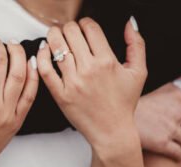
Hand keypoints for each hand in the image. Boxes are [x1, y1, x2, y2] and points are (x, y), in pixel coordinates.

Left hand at [37, 17, 146, 146]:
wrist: (112, 131)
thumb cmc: (124, 103)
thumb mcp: (138, 72)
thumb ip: (136, 44)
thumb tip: (129, 23)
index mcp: (107, 61)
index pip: (90, 27)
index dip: (85, 22)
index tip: (84, 27)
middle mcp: (89, 70)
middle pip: (71, 33)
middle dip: (69, 27)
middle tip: (68, 31)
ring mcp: (73, 83)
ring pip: (56, 47)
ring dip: (53, 36)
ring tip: (55, 36)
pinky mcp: (60, 94)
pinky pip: (45, 70)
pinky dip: (41, 56)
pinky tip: (44, 51)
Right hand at [135, 82, 180, 160]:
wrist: (112, 114)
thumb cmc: (128, 97)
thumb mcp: (152, 83)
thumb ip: (171, 81)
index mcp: (176, 95)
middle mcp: (177, 112)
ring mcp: (170, 129)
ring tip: (178, 143)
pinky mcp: (163, 144)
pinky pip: (179, 153)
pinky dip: (180, 156)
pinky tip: (176, 155)